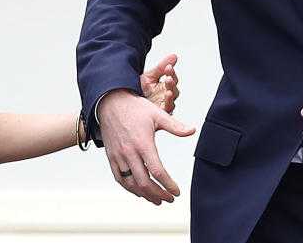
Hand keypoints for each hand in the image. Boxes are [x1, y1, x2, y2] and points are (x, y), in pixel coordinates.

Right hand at [98, 89, 195, 204]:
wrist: (110, 102)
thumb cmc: (135, 108)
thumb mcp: (157, 114)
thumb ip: (175, 126)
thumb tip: (192, 131)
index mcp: (143, 143)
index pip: (157, 170)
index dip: (168, 184)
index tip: (176, 192)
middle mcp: (129, 152)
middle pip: (144, 182)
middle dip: (158, 194)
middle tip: (169, 198)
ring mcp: (119, 156)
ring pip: (131, 183)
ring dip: (144, 194)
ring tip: (156, 199)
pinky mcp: (112, 157)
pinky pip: (120, 178)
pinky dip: (130, 188)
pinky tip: (139, 191)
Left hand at [140, 53, 180, 113]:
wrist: (125, 100)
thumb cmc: (139, 89)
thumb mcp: (149, 76)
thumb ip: (162, 67)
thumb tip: (174, 56)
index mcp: (164, 86)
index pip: (172, 78)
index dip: (171, 72)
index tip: (168, 67)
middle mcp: (164, 96)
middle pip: (174, 90)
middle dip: (171, 84)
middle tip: (168, 78)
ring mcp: (161, 106)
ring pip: (171, 102)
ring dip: (171, 96)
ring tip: (168, 91)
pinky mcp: (157, 114)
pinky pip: (165, 112)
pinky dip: (166, 107)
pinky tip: (165, 102)